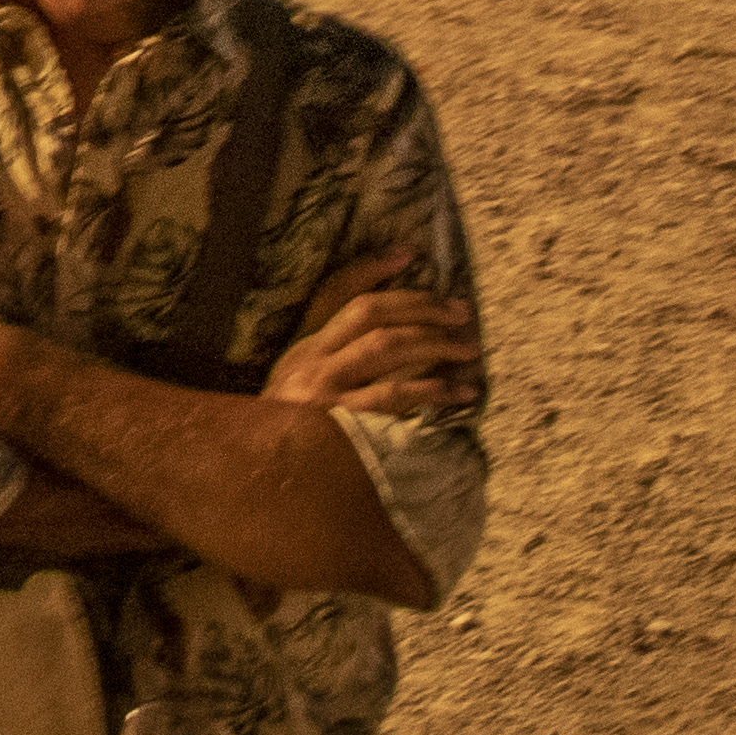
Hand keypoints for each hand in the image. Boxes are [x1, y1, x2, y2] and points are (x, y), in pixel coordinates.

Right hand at [257, 257, 479, 419]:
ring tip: (468, 348)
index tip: (407, 254)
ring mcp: (326, 389)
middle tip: (460, 311)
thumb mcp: (301, 393)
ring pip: (385, 346)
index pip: (335, 294)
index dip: (370, 269)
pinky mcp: (341, 420)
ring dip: (434, 343)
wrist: (267, 480)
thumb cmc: (292, 437)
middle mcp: (312, 361)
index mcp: (303, 349)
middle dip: (421, 307)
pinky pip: (392, 396)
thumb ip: (334, 370)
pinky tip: (455, 391)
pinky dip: (428, 390)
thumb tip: (395, 347)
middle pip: (370, 314)